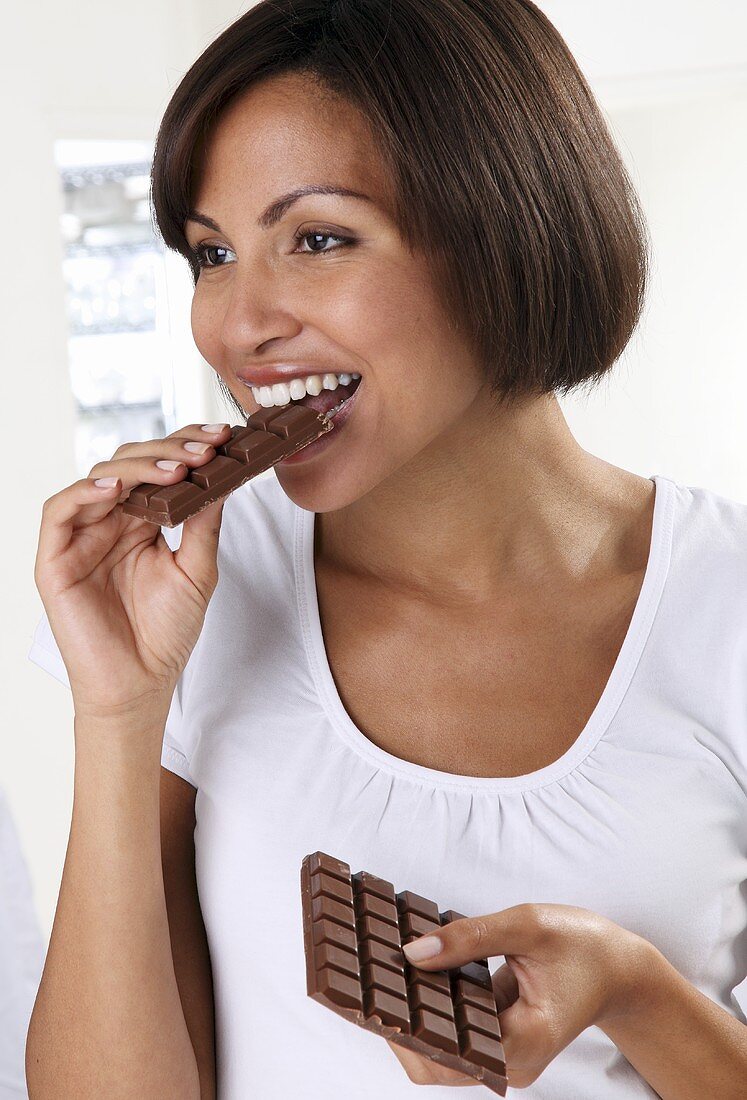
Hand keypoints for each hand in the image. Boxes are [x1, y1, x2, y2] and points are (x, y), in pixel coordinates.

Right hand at [34, 422, 233, 719]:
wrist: (141, 684)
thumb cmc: (166, 632)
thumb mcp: (197, 570)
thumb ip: (204, 523)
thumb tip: (222, 476)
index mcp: (142, 522)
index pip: (158, 469)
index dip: (185, 447)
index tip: (221, 438)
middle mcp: (110, 522)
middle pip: (130, 465)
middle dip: (169, 452)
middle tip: (205, 451)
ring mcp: (81, 537)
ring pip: (99, 478)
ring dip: (137, 466)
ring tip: (176, 469)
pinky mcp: (55, 558)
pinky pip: (59, 510)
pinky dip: (86, 492)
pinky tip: (118, 488)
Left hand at [387, 903, 649, 1088]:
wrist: (618, 969)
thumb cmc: (582, 945)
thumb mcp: (528, 926)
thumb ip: (469, 937)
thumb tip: (411, 952)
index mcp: (525, 1043)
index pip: (448, 1053)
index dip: (405, 1031)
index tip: (370, 998)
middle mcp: (510, 1063)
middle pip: (433, 1064)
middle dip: (394, 1027)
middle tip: (359, 979)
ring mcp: (501, 1057)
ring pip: (436, 1054)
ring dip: (405, 1019)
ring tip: (374, 975)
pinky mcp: (492, 1042)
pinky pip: (449, 1035)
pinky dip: (425, 1010)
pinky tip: (405, 975)